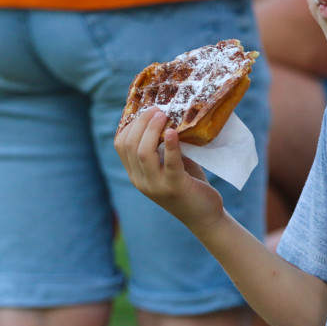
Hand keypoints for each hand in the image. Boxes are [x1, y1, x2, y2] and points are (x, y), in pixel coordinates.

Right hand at [115, 107, 225, 233]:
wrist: (205, 216)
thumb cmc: (189, 185)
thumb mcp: (170, 164)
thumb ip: (164, 147)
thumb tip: (166, 116)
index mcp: (136, 174)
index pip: (121, 145)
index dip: (130, 124)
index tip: (145, 109)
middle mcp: (141, 181)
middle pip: (130, 146)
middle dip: (141, 123)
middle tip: (157, 109)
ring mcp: (156, 186)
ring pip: (143, 153)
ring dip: (152, 130)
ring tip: (164, 115)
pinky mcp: (175, 187)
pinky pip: (169, 163)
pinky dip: (170, 146)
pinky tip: (172, 132)